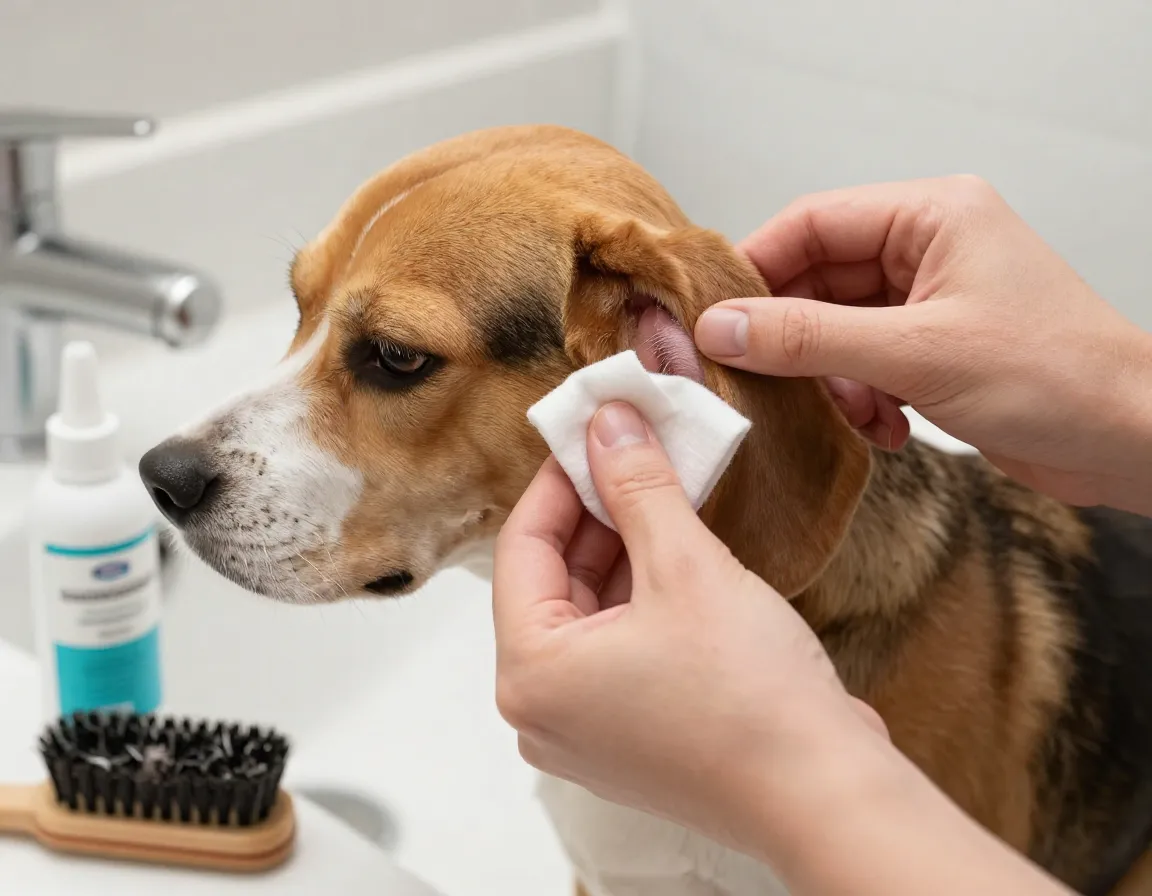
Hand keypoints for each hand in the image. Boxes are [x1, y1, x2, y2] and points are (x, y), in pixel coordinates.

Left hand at [494, 401, 1072, 895]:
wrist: (824, 795)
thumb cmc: (750, 700)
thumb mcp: (685, 566)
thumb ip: (637, 487)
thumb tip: (609, 425)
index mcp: (530, 674)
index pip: (521, 547)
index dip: (560, 480)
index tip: (591, 433)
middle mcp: (543, 711)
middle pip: (552, 582)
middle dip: (596, 513)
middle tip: (631, 453)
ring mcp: (584, 732)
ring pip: (587, 614)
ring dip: (622, 551)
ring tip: (659, 492)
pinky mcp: (628, 739)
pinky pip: (614, 649)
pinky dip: (639, 598)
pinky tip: (675, 551)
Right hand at [694, 176, 1151, 512]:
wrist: (1127, 441)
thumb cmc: (1057, 378)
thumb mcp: (916, 355)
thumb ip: (809, 338)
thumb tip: (725, 327)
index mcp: (932, 216)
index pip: (812, 222)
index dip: (756, 268)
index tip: (714, 317)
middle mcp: (928, 249)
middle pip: (818, 280)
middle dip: (796, 339)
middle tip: (761, 379)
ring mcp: (929, 300)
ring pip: (835, 329)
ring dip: (832, 380)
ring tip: (856, 414)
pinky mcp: (932, 347)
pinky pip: (862, 363)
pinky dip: (861, 399)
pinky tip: (886, 429)